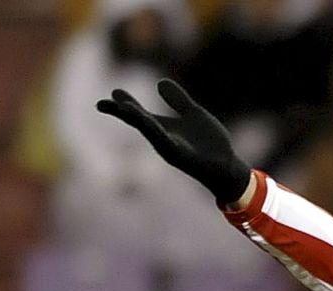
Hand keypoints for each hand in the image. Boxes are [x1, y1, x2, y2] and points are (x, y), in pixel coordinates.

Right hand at [97, 79, 251, 204]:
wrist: (228, 166)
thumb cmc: (210, 143)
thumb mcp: (193, 114)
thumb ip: (177, 100)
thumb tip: (159, 82)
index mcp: (163, 128)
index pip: (139, 114)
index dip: (124, 104)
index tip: (110, 93)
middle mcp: (163, 139)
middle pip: (139, 122)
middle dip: (123, 113)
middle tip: (104, 103)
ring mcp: (172, 149)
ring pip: (151, 132)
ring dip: (138, 120)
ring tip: (124, 107)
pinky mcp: (183, 157)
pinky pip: (168, 143)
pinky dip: (158, 133)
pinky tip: (150, 123)